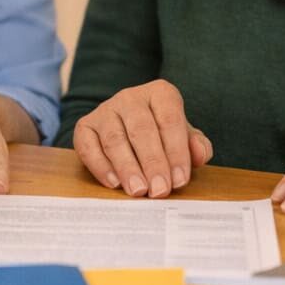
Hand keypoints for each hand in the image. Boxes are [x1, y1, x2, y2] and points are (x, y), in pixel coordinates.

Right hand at [71, 79, 213, 197]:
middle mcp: (130, 97)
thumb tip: (200, 155)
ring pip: (114, 139)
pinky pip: (88, 146)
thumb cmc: (162, 134)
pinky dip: (100, 166)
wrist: (128, 126)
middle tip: (159, 190)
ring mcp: (105, 110)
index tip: (180, 180)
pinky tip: (114, 183)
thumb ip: (196, 146)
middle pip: (141, 129)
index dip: (176, 151)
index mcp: (160, 93)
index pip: (170, 120)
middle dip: (152, 163)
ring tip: (138, 191)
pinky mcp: (85, 126)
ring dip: (127, 167)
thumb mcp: (184, 137)